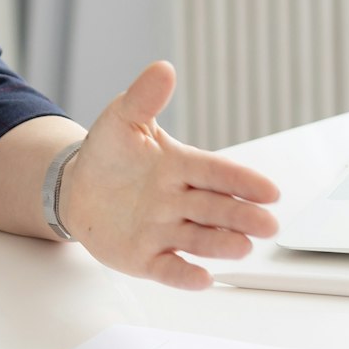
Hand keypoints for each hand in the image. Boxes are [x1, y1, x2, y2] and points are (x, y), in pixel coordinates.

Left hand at [60, 61, 280, 288]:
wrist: (78, 187)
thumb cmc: (110, 153)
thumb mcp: (123, 119)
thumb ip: (144, 98)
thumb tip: (163, 68)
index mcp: (179, 166)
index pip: (216, 173)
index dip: (242, 181)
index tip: (270, 190)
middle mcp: (179, 201)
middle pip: (215, 209)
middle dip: (242, 216)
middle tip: (269, 224)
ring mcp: (164, 230)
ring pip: (198, 239)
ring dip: (221, 244)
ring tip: (243, 248)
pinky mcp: (145, 257)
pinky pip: (168, 268)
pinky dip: (185, 274)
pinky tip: (203, 279)